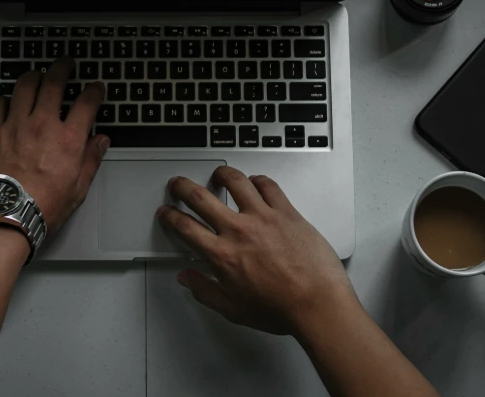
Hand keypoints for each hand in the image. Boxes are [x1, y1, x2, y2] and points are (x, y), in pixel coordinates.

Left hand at [0, 57, 108, 232]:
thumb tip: (100, 142)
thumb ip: (90, 160)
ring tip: (38, 74)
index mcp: (68, 140)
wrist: (5, 218)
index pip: (87, 103)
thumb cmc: (41, 208)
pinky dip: (6, 98)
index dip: (95, 90)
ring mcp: (14, 125)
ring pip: (25, 85)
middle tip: (66, 63)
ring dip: (34, 75)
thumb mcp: (77, 189)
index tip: (97, 87)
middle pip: (54, 83)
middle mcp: (42, 125)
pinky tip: (10, 101)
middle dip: (63, 68)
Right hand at [157, 167, 358, 337]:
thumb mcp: (234, 310)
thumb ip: (206, 291)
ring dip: (221, 174)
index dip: (170, 216)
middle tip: (178, 184)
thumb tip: (187, 278)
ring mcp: (263, 217)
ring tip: (217, 174)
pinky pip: (268, 185)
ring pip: (234, 181)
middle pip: (200, 197)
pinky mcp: (286, 211)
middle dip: (182, 187)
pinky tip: (255, 182)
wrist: (318, 303)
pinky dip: (257, 180)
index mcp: (222, 255)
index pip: (185, 228)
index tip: (167, 212)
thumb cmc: (282, 309)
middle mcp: (239, 231)